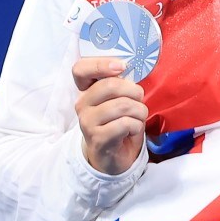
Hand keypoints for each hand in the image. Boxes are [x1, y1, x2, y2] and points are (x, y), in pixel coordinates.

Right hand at [73, 56, 147, 174]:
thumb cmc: (118, 123)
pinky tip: (133, 131)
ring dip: (139, 112)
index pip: (80, 69)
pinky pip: (126, 124)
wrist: (112, 156)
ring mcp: (87, 122)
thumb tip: (127, 70)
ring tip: (138, 119)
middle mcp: (82, 104)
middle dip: (134, 92)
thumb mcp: (117, 100)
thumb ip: (118, 84)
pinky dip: (137, 126)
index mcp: (86, 91)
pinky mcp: (98, 138)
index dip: (100, 64)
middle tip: (139, 101)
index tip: (121, 67)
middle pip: (111, 85)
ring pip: (123, 105)